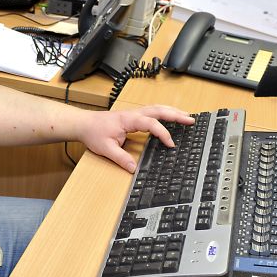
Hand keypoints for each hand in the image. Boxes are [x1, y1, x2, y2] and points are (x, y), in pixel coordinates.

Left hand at [79, 105, 193, 172]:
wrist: (84, 123)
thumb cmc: (94, 132)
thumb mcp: (106, 149)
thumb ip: (121, 158)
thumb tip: (134, 168)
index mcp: (129, 119)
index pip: (151, 124)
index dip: (163, 133)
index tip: (171, 144)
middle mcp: (134, 114)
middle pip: (159, 110)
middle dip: (176, 115)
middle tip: (191, 120)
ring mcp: (134, 113)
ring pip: (157, 108)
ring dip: (173, 111)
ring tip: (187, 117)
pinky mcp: (133, 116)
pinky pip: (153, 111)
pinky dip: (165, 112)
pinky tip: (171, 117)